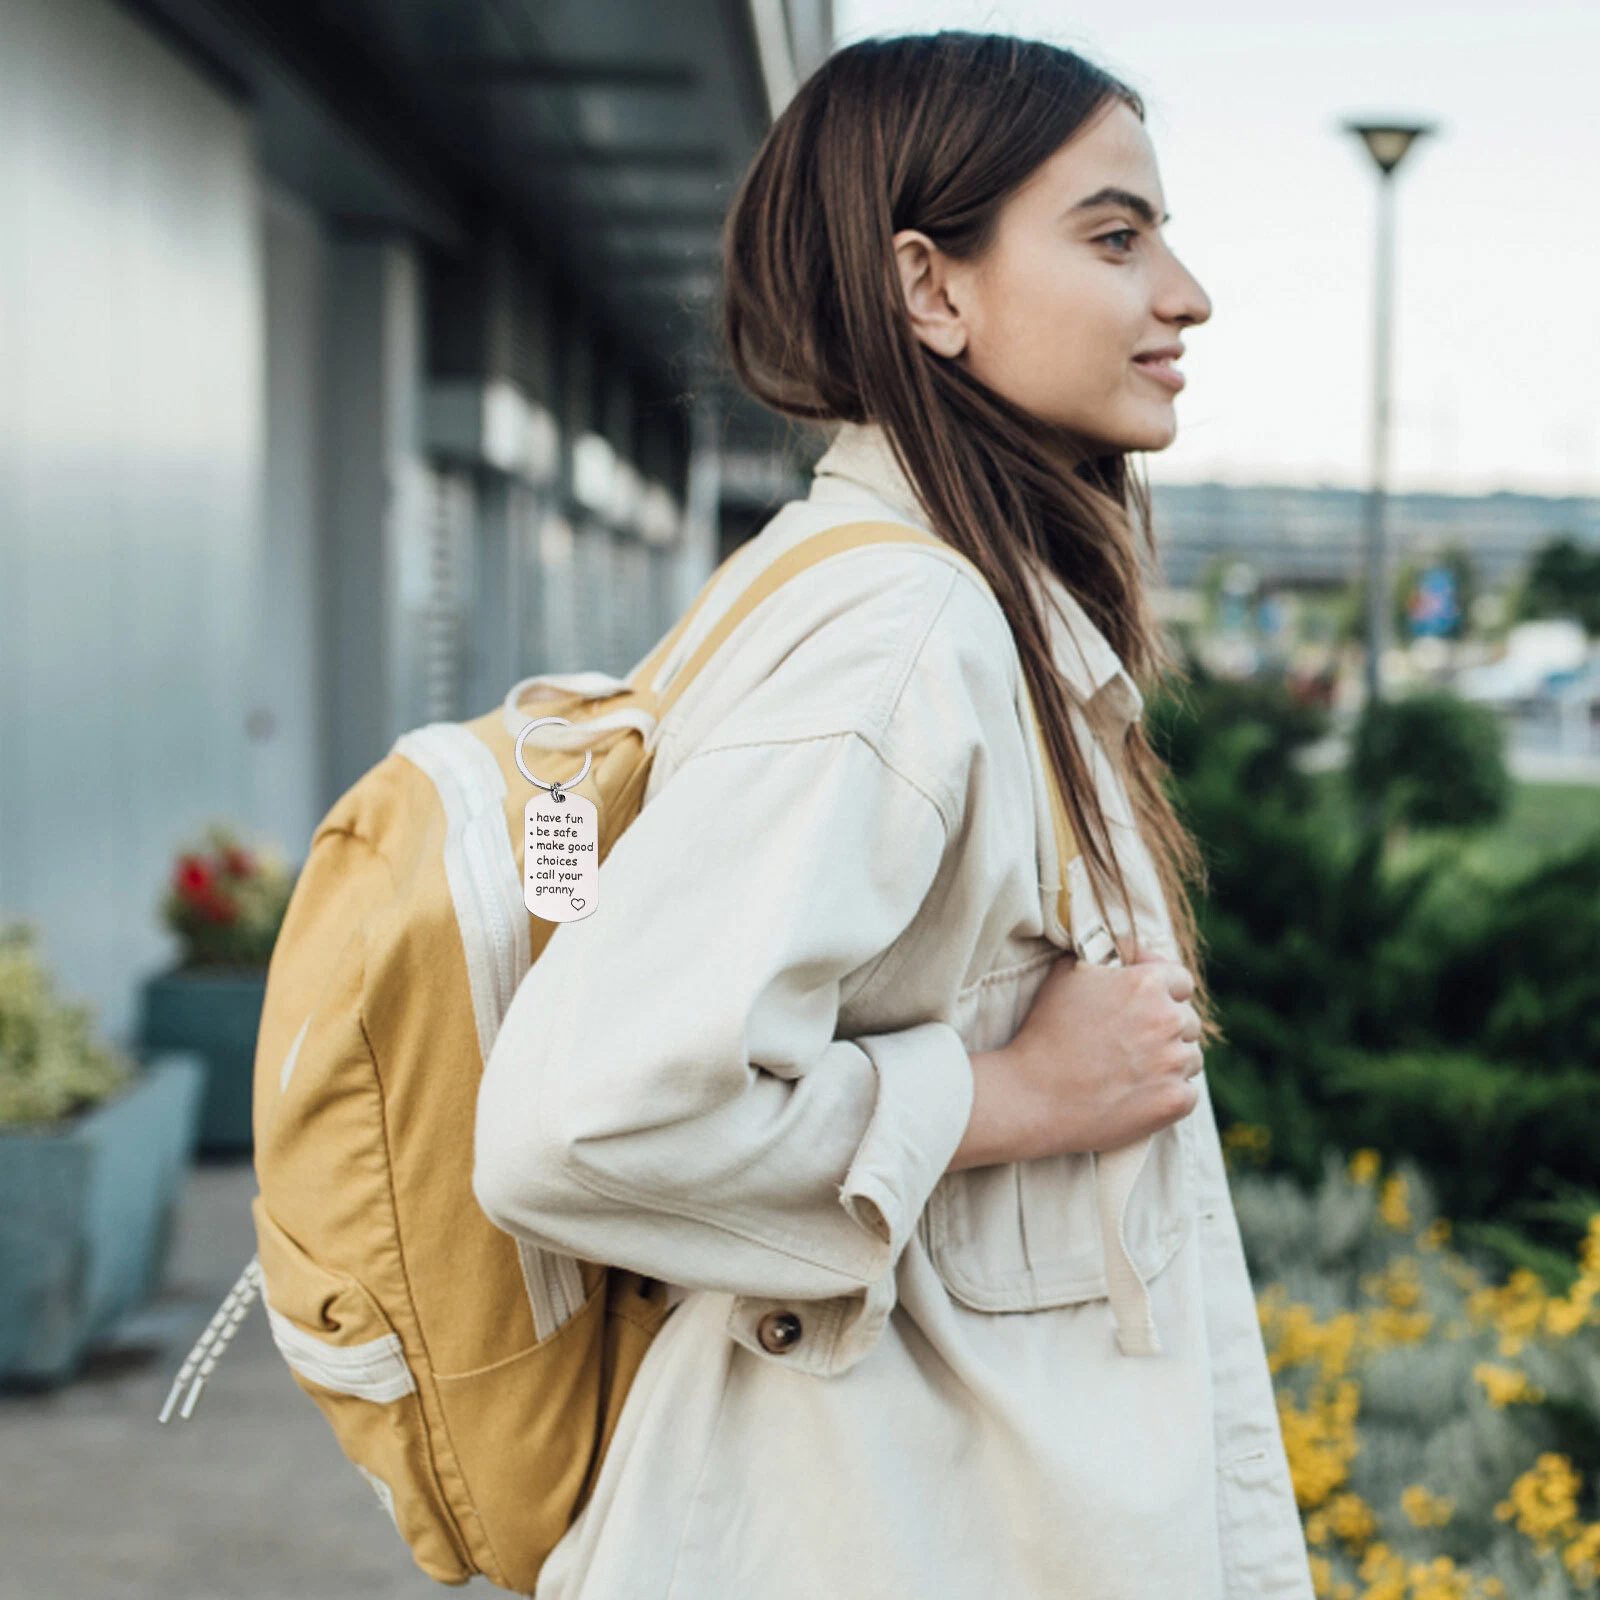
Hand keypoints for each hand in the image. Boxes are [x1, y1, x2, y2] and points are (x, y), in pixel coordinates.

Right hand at [948, 940, 1203, 1172]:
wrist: (1034, 1096)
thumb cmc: (1045, 1031)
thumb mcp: (1067, 972)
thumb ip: (1105, 954)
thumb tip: (1125, 951)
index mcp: (1147, 983)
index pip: (1181, 981)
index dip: (1164, 991)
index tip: (1144, 1004)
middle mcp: (1168, 1019)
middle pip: (1188, 1021)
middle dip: (1166, 1028)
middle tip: (1133, 1042)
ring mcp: (1174, 1063)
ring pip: (1190, 1057)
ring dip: (1170, 1061)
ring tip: (1133, 1070)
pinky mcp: (1174, 1101)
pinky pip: (1188, 1092)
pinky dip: (1168, 1094)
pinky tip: (1138, 1094)